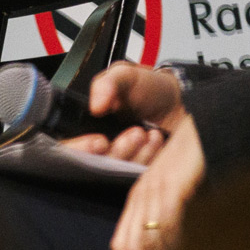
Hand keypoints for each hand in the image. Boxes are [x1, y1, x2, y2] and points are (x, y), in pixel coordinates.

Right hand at [62, 62, 183, 163]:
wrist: (180, 101)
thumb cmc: (150, 88)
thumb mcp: (124, 75)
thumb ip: (106, 84)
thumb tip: (95, 106)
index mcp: (87, 127)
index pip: (69, 149)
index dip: (81, 149)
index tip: (100, 141)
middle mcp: (100, 148)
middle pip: (93, 166)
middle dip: (116, 151)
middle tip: (135, 132)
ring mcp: (119, 161)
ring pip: (116, 172)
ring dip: (135, 152)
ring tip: (148, 132)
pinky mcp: (137, 171)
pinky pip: (137, 174)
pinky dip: (148, 157)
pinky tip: (156, 140)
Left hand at [110, 119, 206, 249]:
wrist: (215, 122)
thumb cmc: (203, 160)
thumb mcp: (182, 192)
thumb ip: (174, 218)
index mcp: (139, 198)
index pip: (121, 244)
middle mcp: (141, 194)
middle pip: (129, 249)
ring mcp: (155, 188)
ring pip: (146, 242)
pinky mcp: (172, 184)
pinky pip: (166, 226)